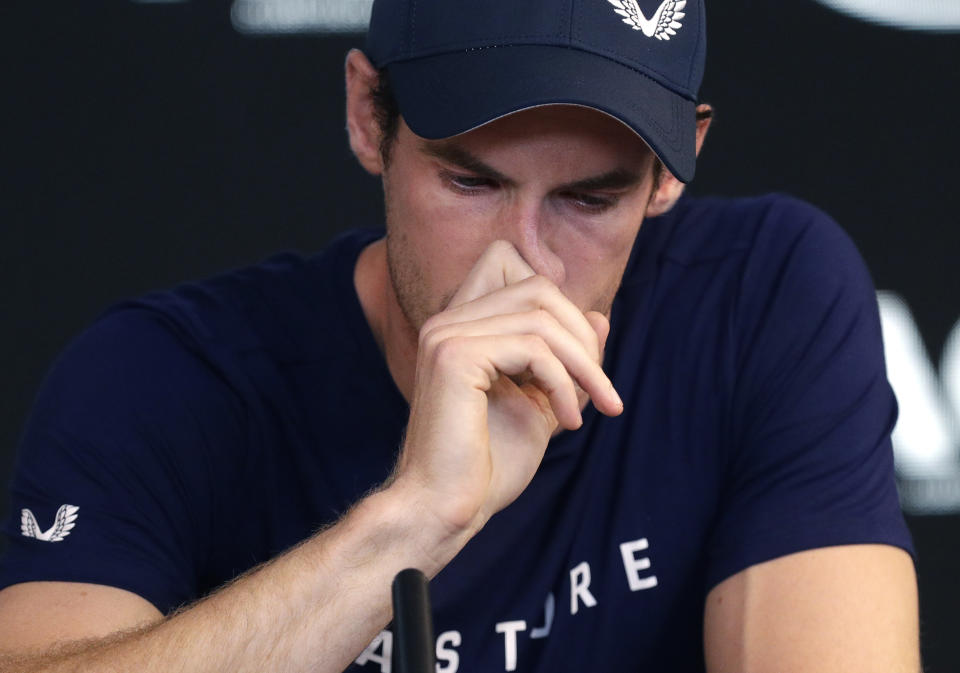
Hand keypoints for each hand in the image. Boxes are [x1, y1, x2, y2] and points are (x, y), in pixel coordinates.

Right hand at [391, 240, 623, 539]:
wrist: (446, 510)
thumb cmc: (488, 465)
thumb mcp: (540, 403)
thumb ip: (565, 360)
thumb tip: (601, 316)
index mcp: (459, 326)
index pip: (507, 260)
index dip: (556, 300)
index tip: (578, 357)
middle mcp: (447, 320)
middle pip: (537, 286)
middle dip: (582, 335)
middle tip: (601, 389)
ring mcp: (446, 334)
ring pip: (540, 315)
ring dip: (583, 363)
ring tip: (595, 406)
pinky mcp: (455, 356)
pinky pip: (533, 348)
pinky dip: (564, 383)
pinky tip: (567, 421)